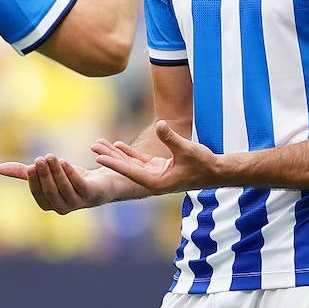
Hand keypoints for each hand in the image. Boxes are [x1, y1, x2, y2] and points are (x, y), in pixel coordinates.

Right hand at [0, 154, 116, 213]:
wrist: (101, 181)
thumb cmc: (70, 178)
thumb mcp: (47, 174)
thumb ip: (25, 172)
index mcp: (50, 204)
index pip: (38, 195)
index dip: (34, 181)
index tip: (31, 165)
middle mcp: (63, 207)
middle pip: (50, 192)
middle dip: (44, 175)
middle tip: (40, 159)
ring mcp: (78, 202)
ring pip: (64, 188)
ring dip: (56, 171)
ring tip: (51, 156)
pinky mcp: (91, 194)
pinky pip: (78, 185)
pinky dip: (70, 173)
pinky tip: (64, 162)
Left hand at [91, 121, 219, 194]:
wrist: (217, 172)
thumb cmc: (204, 163)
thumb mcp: (187, 149)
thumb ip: (171, 138)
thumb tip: (160, 124)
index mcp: (157, 182)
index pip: (130, 171)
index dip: (114, 162)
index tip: (99, 156)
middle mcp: (153, 181)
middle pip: (126, 168)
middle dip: (109, 157)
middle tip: (92, 147)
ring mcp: (156, 175)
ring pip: (131, 164)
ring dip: (116, 154)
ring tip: (98, 145)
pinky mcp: (159, 169)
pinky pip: (140, 161)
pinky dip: (129, 153)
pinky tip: (117, 145)